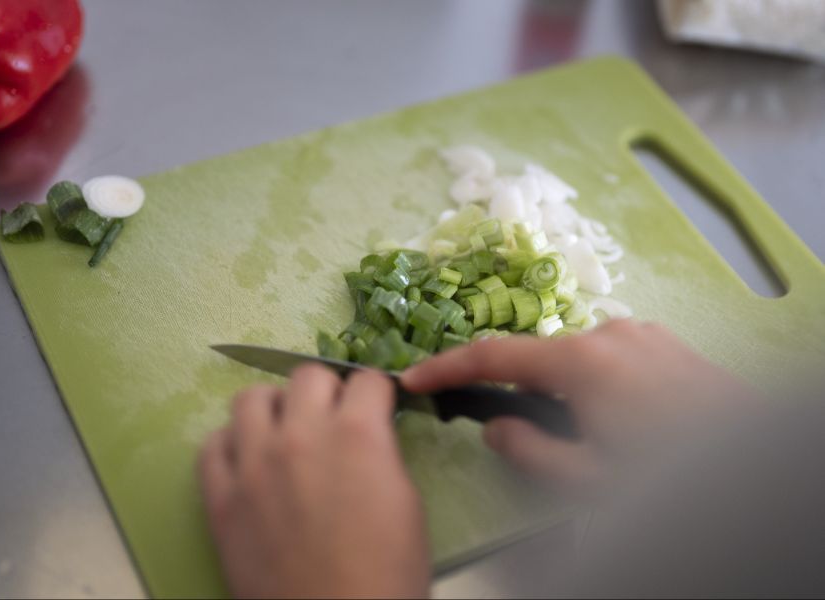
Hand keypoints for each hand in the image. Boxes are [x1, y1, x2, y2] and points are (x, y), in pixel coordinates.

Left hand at [200, 365, 429, 598]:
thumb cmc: (387, 575)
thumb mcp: (406, 502)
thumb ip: (381, 453)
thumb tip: (368, 435)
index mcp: (357, 435)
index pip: (365, 379)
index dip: (375, 394)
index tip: (375, 408)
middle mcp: (300, 435)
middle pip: (307, 376)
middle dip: (327, 391)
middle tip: (332, 420)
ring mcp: (252, 464)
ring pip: (250, 398)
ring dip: (275, 408)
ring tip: (284, 434)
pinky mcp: (220, 497)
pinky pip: (211, 445)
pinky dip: (231, 445)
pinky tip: (248, 462)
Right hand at [402, 320, 753, 493]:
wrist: (756, 453)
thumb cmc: (668, 470)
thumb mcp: (590, 478)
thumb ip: (530, 450)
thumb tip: (495, 427)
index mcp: (580, 362)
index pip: (493, 356)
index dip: (445, 367)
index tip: (412, 379)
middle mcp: (607, 333)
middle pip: (538, 357)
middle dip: (520, 390)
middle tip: (518, 430)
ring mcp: (639, 332)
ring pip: (576, 356)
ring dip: (563, 388)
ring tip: (588, 434)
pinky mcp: (664, 341)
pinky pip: (610, 354)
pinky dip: (595, 379)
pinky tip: (619, 415)